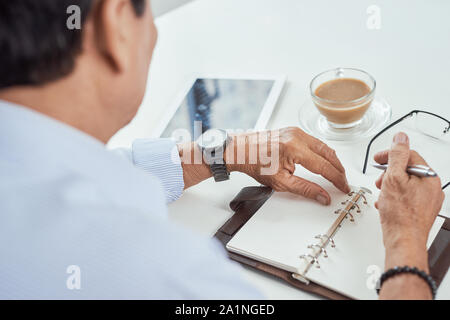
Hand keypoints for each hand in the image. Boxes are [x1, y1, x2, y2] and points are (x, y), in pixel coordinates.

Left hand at [225, 127, 349, 204]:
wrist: (241, 151)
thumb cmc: (255, 164)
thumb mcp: (280, 182)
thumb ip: (305, 189)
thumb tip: (322, 196)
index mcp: (294, 148)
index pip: (324, 166)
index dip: (337, 179)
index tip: (344, 187)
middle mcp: (297, 136)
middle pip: (328, 153)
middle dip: (338, 169)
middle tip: (343, 181)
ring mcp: (295, 131)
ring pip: (323, 145)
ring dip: (331, 159)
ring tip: (336, 173)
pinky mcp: (293, 131)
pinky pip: (314, 141)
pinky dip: (322, 152)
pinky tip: (324, 160)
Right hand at [374, 132, 444, 251]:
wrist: (403, 240)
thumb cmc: (400, 214)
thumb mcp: (393, 177)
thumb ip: (397, 155)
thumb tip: (400, 138)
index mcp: (429, 177)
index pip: (409, 155)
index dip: (390, 155)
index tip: (378, 158)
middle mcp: (432, 188)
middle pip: (407, 170)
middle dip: (389, 173)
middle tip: (379, 180)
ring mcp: (428, 201)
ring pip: (406, 184)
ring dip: (390, 186)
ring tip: (382, 194)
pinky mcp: (421, 211)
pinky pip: (407, 197)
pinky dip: (395, 197)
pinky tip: (386, 204)